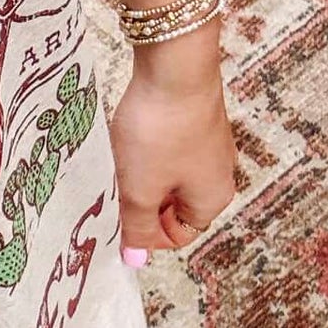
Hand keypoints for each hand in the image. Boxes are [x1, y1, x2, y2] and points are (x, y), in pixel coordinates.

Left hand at [108, 24, 236, 258]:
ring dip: (136, 173)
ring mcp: (206, 143)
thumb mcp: (140, 189)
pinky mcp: (191, 117)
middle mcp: (217, 173)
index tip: (116, 219)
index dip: (145, 234)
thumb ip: (136, 227)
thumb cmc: (161, 132)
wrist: (175, 65)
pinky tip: (125, 136)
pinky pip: (163, 147)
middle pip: (170, 204)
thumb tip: (135, 261)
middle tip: (111, 188)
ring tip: (117, 160)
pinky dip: (142, 148)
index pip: (177, 235)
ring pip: (163, 174)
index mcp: (212, 199)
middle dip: (137, 200)